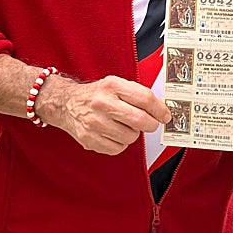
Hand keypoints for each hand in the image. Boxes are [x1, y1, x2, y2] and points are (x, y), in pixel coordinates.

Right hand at [38, 75, 170, 155]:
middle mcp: (103, 103)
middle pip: (140, 120)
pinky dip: (120, 143)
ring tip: (123, 125)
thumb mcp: (115, 84)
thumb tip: (160, 110)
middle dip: (151, 125)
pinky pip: (118, 148)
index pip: (145, 98)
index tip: (165, 116)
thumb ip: (137, 94)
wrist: (66, 103)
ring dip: (132, 134)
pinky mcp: (89, 139)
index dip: (160, 109)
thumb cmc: (96, 95)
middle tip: (150, 124)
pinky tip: (113, 134)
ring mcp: (95, 122)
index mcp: (112, 86)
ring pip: (130, 137)